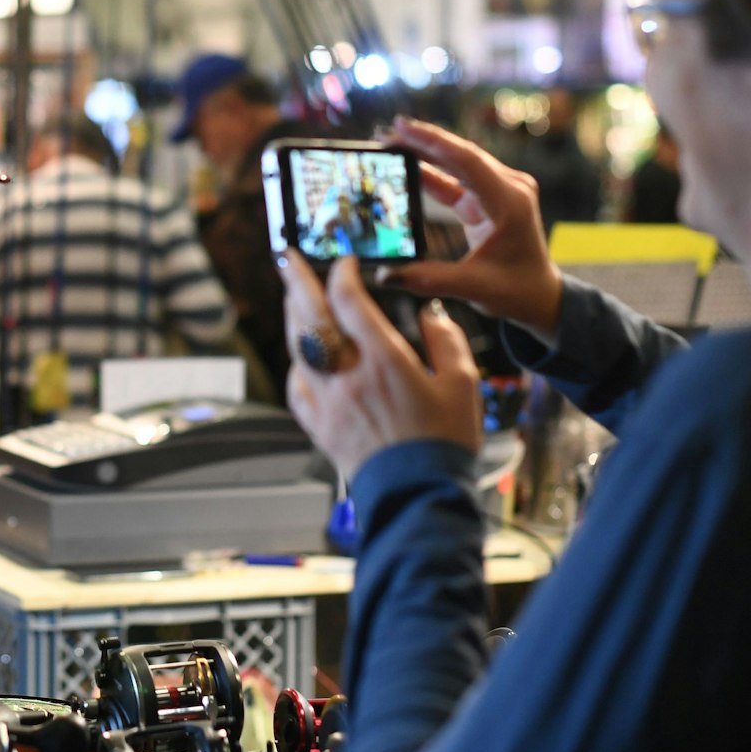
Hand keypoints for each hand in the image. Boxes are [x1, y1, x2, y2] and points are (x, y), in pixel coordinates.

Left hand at [279, 253, 480, 479]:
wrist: (419, 495)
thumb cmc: (444, 444)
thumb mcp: (463, 386)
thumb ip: (446, 342)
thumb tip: (430, 315)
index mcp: (383, 360)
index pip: (349, 301)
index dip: (343, 275)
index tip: (346, 263)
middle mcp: (348, 375)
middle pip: (311, 315)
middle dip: (297, 280)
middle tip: (287, 256)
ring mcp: (328, 401)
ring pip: (298, 347)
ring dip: (292, 315)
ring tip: (291, 295)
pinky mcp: (319, 426)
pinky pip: (297, 386)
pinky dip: (296, 364)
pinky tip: (300, 356)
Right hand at [383, 117, 564, 340]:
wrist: (541, 295)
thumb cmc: (516, 292)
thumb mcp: (473, 288)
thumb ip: (428, 279)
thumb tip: (383, 274)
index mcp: (510, 203)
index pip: (467, 162)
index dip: (433, 141)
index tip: (402, 125)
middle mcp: (509, 188)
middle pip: (460, 155)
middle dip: (422, 142)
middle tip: (384, 132)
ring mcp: (500, 190)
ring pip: (457, 164)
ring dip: (424, 154)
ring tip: (390, 144)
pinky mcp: (488, 198)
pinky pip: (456, 180)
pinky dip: (432, 173)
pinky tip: (406, 166)